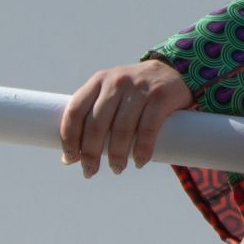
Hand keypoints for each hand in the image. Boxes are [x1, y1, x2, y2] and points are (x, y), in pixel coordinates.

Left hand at [60, 60, 193, 176]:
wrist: (174, 72)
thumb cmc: (135, 93)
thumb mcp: (111, 94)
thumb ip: (93, 118)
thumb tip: (69, 158)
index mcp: (98, 81)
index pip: (75, 111)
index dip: (69, 138)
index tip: (71, 159)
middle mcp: (116, 82)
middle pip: (97, 125)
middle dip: (91, 154)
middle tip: (91, 171)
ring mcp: (139, 88)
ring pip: (121, 129)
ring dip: (117, 156)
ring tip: (117, 168)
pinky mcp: (160, 97)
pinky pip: (147, 129)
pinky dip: (142, 150)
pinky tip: (139, 161)